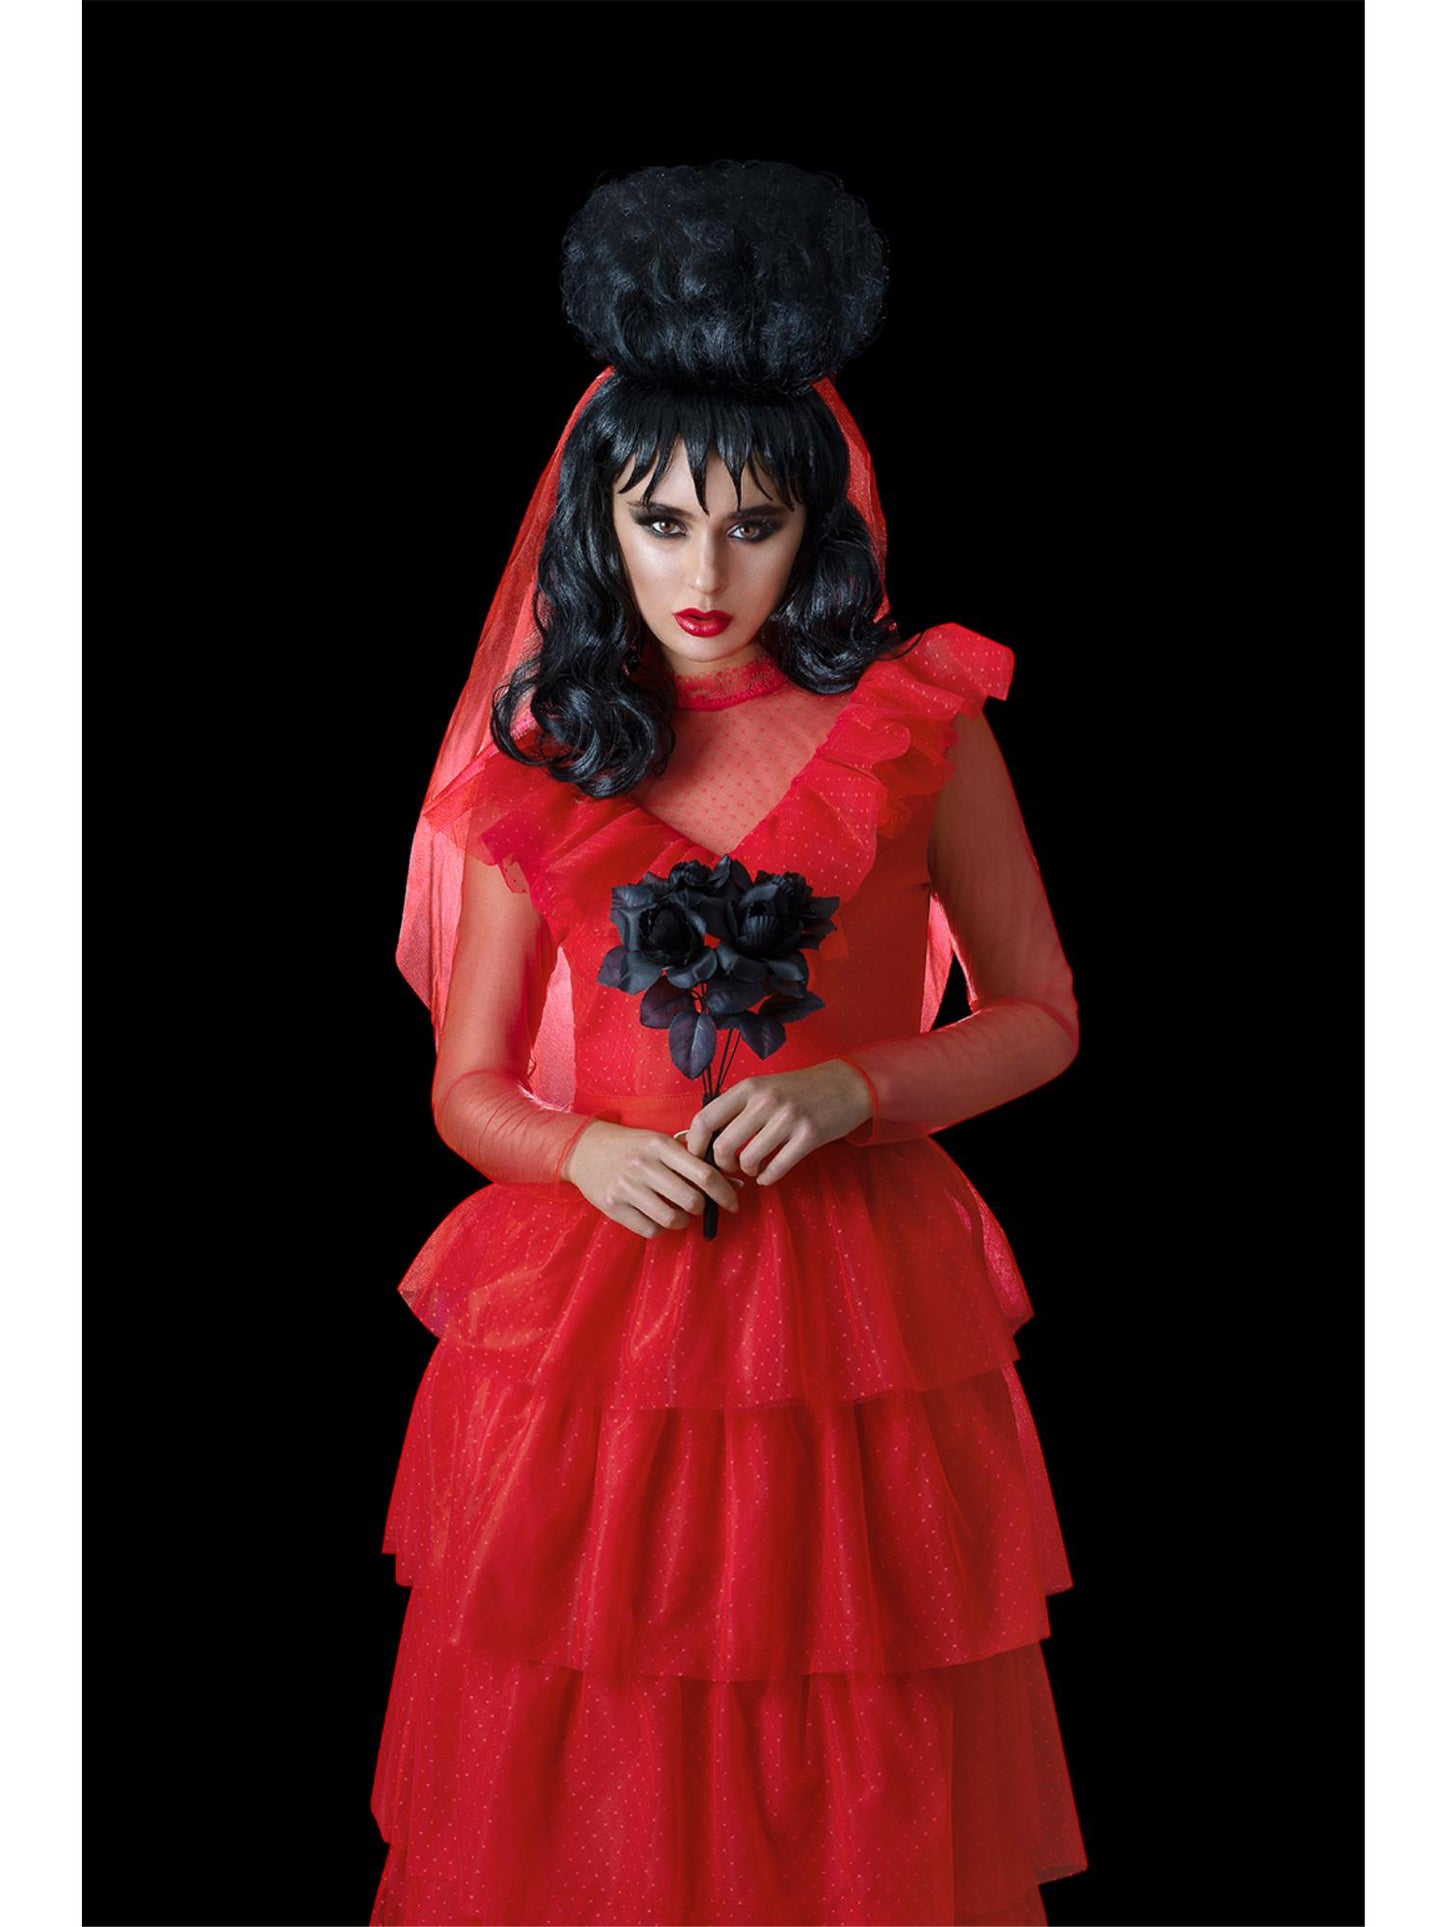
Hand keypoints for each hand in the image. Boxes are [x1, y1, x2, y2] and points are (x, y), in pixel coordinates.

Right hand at [560, 1118, 742, 1239]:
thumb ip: (694, 1161)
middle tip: (698, 1205)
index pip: (704, 1174)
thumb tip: (736, 1185)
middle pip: (691, 1200)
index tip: (734, 1202)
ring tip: (677, 1212)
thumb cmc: (633, 1147)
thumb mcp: (661, 1143)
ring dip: (682, 1221)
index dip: (726, 1193)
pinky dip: (660, 1228)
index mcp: (661, 1145)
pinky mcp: (613, 1207)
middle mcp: (644, 1165)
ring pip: (672, 1219)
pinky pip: (650, 1230)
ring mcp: (627, 1187)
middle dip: (701, 1207)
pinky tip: (656, 1216)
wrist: (585, 1149)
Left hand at [683, 1060, 873, 1187]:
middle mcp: (765, 1100)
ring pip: (748, 1160)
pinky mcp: (809, 1136)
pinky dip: (766, 1178)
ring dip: (747, 1171)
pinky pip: (776, 1169)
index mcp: (749, 1087)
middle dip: (721, 1165)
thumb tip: (702, 1139)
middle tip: (730, 1167)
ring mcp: (788, 1118)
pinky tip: (767, 1175)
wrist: (845, 1085)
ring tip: (753, 1166)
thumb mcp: (763, 1088)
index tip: (698, 1156)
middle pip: (723, 1146)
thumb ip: (736, 1107)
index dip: (695, 1144)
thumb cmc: (797, 1091)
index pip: (705, 1119)